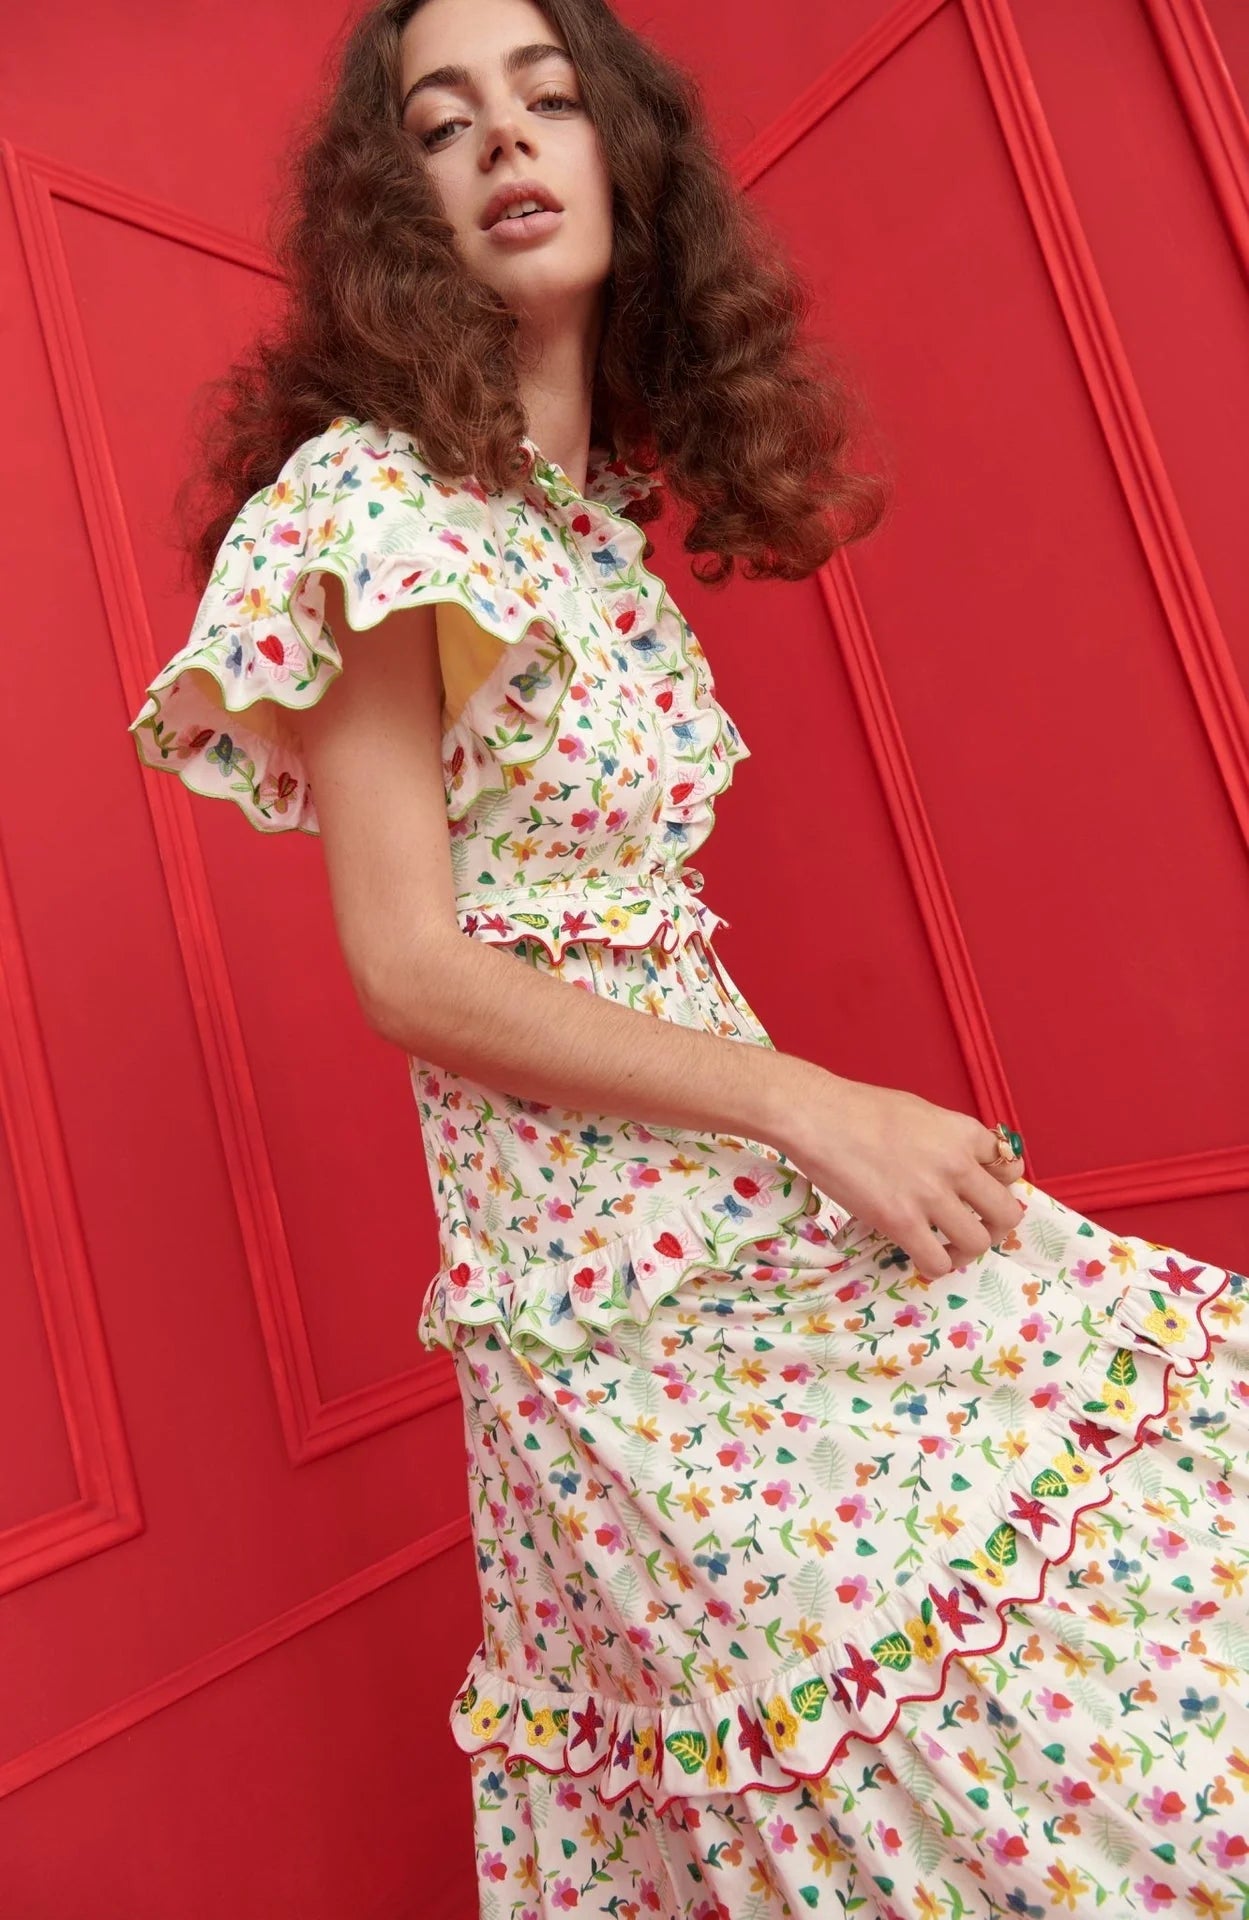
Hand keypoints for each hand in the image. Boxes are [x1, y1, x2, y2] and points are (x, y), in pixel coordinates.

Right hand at [772, 1062, 1026, 1280]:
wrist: (817, 1116)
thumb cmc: (859, 1108)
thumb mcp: (919, 1111)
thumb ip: (947, 1139)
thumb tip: (960, 1163)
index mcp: (964, 1133)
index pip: (1011, 1168)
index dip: (999, 1185)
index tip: (980, 1193)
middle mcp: (957, 1165)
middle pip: (1006, 1213)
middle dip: (993, 1226)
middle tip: (972, 1228)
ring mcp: (930, 1196)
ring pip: (977, 1243)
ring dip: (964, 1251)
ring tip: (945, 1247)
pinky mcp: (901, 1222)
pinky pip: (937, 1262)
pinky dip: (934, 1265)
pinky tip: (920, 1255)